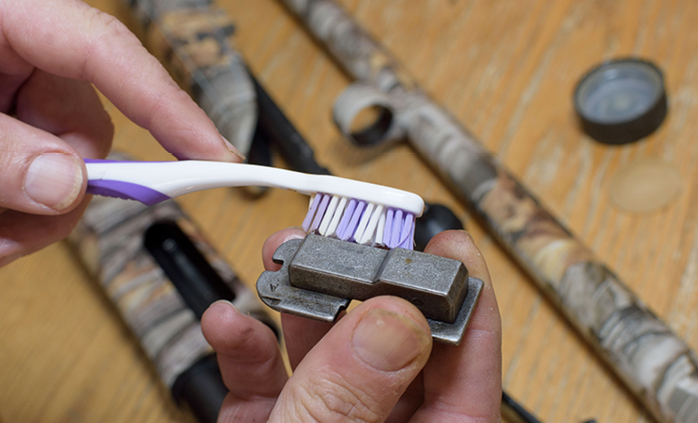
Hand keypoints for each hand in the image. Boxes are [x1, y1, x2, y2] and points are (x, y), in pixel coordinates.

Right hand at [202, 229, 501, 421]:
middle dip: (362, 283)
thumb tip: (393, 318)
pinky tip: (229, 321)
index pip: (468, 370)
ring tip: (282, 257)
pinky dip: (245, 345)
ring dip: (300, 299)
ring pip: (327, 351)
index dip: (465, 301)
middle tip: (345, 237)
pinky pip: (265, 376)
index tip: (451, 246)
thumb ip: (349, 395)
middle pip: (392, 345)